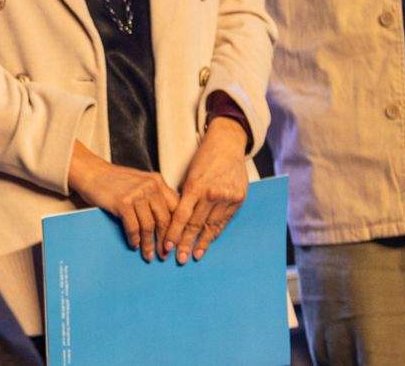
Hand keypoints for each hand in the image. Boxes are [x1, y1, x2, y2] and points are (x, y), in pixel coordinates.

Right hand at [68, 142, 180, 261]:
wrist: (92, 172)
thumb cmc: (115, 181)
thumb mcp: (141, 183)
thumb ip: (155, 196)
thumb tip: (169, 223)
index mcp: (157, 181)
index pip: (175, 208)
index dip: (177, 229)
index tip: (176, 243)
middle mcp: (150, 186)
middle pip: (164, 220)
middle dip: (165, 241)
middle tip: (164, 254)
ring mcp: (136, 194)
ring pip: (149, 226)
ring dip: (149, 244)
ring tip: (148, 255)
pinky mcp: (122, 203)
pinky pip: (133, 227)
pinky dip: (134, 239)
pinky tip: (134, 245)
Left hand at [162, 116, 248, 263]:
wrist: (227, 145)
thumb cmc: (204, 158)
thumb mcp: (189, 174)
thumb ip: (185, 196)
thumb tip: (177, 218)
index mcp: (195, 186)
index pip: (182, 216)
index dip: (174, 233)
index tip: (167, 246)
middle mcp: (211, 194)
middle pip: (196, 225)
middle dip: (185, 243)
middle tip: (178, 258)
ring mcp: (227, 198)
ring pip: (211, 226)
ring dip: (201, 243)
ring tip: (193, 255)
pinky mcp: (238, 200)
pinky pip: (224, 221)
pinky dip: (215, 233)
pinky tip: (208, 243)